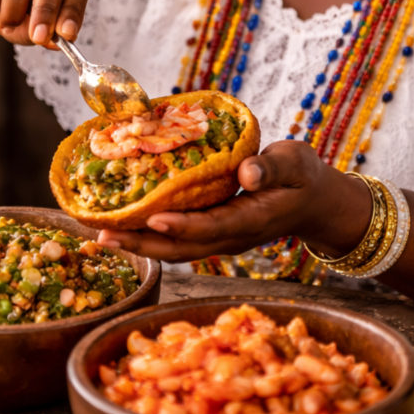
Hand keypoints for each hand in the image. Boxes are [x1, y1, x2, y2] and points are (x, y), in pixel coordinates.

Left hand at [97, 140, 367, 262]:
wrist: (313, 200)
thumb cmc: (303, 176)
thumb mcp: (296, 164)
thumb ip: (273, 168)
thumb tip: (248, 172)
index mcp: (252, 220)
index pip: (213, 227)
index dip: (183, 226)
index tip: (152, 217)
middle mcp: (232, 236)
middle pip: (182, 249)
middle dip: (142, 243)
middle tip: (103, 234)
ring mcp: (220, 239)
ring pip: (175, 249)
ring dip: (138, 244)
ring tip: (100, 234)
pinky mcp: (212, 233)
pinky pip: (176, 240)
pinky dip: (148, 235)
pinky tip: (122, 223)